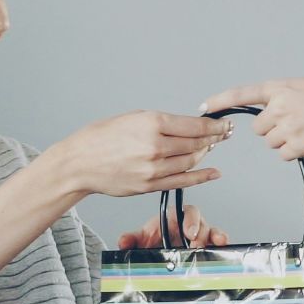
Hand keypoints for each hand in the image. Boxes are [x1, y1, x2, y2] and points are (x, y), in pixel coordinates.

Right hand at [38, 110, 231, 197]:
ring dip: (204, 154)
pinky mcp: (150, 185)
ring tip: (210, 147)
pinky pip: (182, 181)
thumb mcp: (132, 118)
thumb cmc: (101, 137)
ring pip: (191, 162)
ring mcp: (153, 168)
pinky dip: (201, 176)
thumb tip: (186, 126)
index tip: (223, 124)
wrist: (79, 163)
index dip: (213, 125)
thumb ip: (160, 123)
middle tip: (224, 134)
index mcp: (151, 124)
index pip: (194, 126)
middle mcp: (155, 146)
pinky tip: (213, 173)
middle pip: (196, 144)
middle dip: (214, 138)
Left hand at [116, 204, 229, 248]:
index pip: (187, 213)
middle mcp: (190, 225)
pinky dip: (221, 243)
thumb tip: (123, 242)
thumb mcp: (141, 239)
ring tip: (216, 244)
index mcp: (176, 218)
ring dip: (215, 237)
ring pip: (212, 232)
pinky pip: (217, 242)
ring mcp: (200, 235)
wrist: (157, 251)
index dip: (190, 221)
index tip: (189, 233)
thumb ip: (132, 239)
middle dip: (202, 233)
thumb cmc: (154, 239)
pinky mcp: (207, 246)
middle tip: (196, 245)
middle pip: (202, 223)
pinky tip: (223, 246)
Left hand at [200, 78, 303, 159]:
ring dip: (286, 141)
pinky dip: (296, 151)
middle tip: (299, 122)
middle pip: (259, 129)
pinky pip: (284, 154)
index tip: (203, 107)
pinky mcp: (295, 145)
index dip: (220, 101)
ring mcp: (286, 127)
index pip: (241, 94)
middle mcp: (278, 106)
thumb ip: (283, 100)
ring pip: (271, 142)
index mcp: (279, 88)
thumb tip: (269, 118)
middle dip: (274, 129)